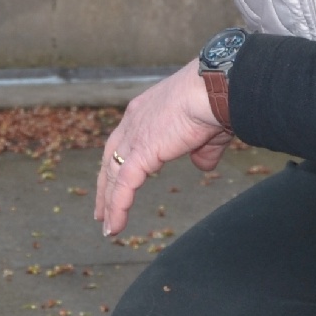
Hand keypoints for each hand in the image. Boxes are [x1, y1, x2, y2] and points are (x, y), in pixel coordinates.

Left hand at [95, 59, 232, 235]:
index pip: (123, 141)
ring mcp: (134, 136)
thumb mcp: (207, 131)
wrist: (214, 89)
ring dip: (108, 202)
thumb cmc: (215, 102)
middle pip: (110, 158)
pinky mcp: (141, 152)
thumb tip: (202, 166)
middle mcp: (133, 121)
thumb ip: (201, 150)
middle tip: (101, 209)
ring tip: (107, 225)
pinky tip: (115, 226)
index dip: (118, 162)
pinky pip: (123, 186)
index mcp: (145, 112)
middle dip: (105, 185)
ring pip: (113, 175)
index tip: (115, 181)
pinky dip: (117, 207)